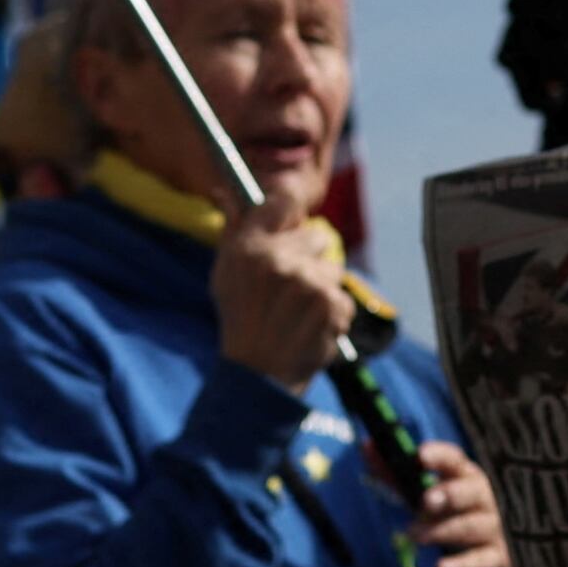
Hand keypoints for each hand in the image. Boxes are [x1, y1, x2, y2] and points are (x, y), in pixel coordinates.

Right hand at [211, 205, 352, 389]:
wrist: (258, 374)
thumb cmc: (240, 320)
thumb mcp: (225, 273)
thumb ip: (233, 229)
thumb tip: (226, 192)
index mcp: (250, 247)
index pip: (285, 199)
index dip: (292, 210)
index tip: (292, 222)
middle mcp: (280, 260)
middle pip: (316, 235)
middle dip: (307, 257)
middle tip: (289, 286)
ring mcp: (309, 282)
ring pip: (331, 268)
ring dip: (321, 287)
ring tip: (297, 311)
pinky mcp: (333, 304)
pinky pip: (342, 295)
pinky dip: (332, 312)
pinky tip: (309, 326)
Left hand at [407, 442, 511, 566]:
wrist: (496, 554)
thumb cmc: (454, 516)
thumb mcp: (427, 495)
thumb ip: (396, 475)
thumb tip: (366, 446)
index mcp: (466, 477)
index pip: (456, 461)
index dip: (440, 456)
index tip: (420, 454)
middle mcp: (484, 499)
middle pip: (472, 491)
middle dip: (450, 493)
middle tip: (427, 500)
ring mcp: (494, 529)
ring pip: (472, 526)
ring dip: (443, 530)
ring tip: (414, 536)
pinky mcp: (498, 560)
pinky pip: (481, 562)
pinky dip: (462, 566)